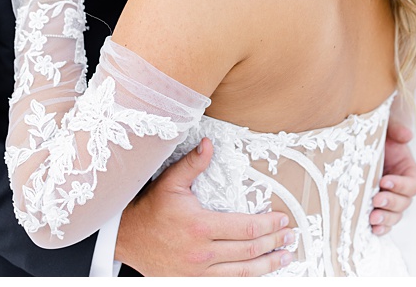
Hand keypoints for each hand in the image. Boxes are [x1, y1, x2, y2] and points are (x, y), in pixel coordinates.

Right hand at [116, 139, 295, 275]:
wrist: (125, 238)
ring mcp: (196, 272)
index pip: (246, 228)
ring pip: (241, 273)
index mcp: (200, 225)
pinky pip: (225, 284)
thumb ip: (192, 164)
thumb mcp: (170, 182)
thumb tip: (209, 143)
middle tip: (290, 237)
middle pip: (248, 251)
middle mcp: (201, 252)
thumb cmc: (150, 209)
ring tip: (285, 258)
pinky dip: (247, 279)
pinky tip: (259, 273)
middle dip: (274, 243)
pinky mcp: (190, 282)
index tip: (283, 220)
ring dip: (267, 265)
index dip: (269, 225)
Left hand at [370, 119, 415, 235]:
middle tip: (376, 199)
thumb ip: (396, 130)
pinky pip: (384, 224)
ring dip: (386, 218)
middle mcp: (400, 188)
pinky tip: (373, 229)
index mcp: (408, 170)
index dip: (401, 185)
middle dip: (391, 203)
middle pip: (405, 202)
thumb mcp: (385, 129)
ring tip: (373, 218)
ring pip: (395, 215)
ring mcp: (389, 200)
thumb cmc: (373, 137)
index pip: (412, 183)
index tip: (384, 180)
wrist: (355, 147)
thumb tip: (407, 135)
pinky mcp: (376, 208)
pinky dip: (381, 229)